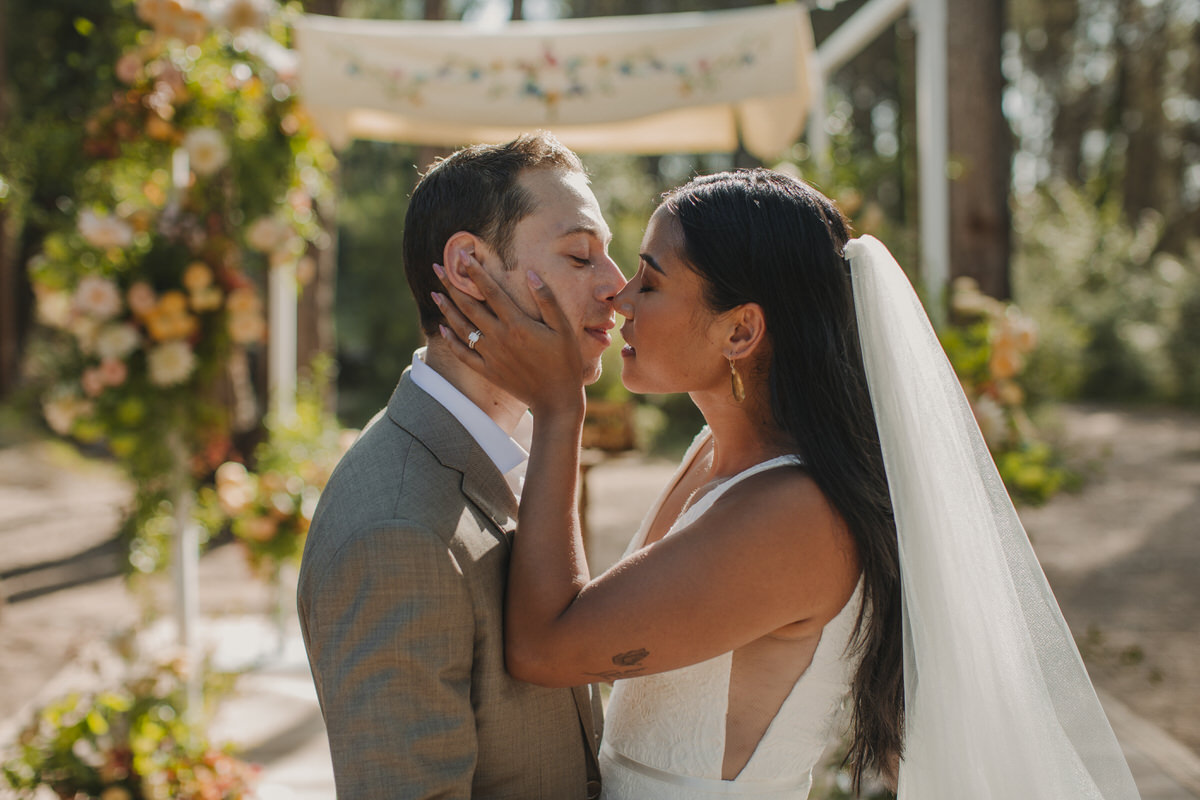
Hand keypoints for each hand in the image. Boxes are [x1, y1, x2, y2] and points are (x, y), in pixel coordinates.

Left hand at [432, 256, 584, 416]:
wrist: (556, 398)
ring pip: (462, 328)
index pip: (490, 292)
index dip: (475, 272)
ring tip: (434, 294)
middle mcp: (499, 337)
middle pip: (469, 306)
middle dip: (452, 285)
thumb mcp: (563, 327)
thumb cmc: (565, 361)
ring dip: (446, 309)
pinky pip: (463, 354)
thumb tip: (530, 274)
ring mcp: (491, 355)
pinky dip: (451, 341)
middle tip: (436, 268)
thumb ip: (547, 299)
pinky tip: (442, 329)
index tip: (462, 256)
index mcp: (517, 324)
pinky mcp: (487, 371)